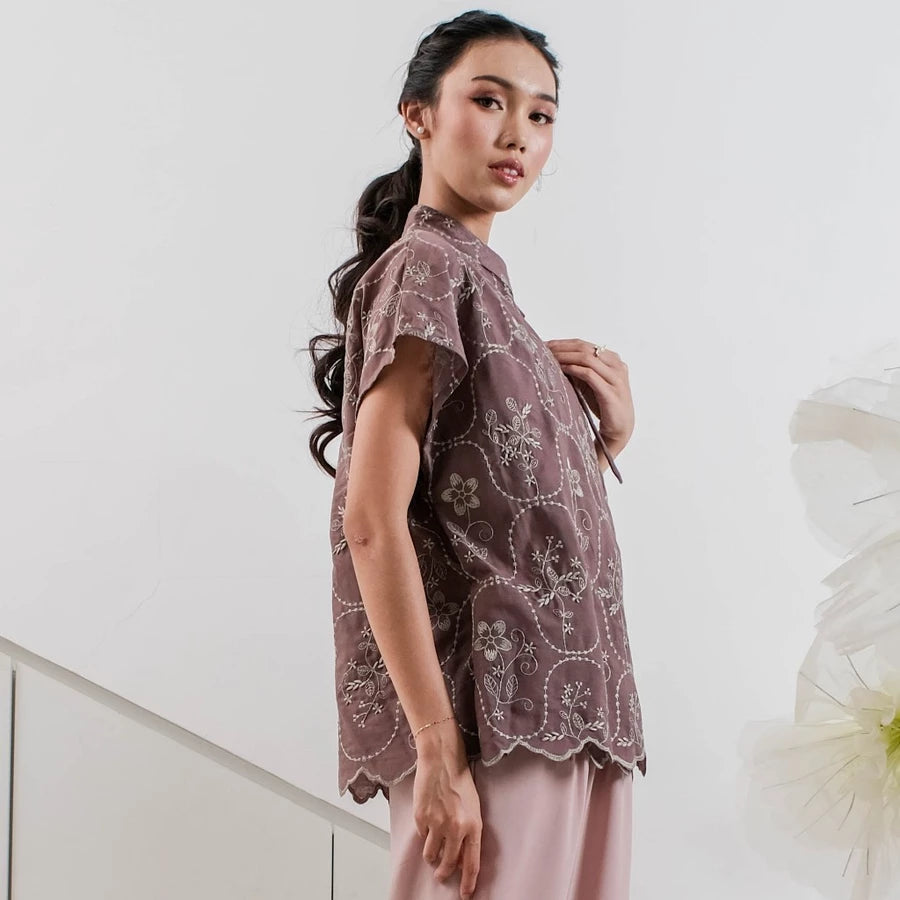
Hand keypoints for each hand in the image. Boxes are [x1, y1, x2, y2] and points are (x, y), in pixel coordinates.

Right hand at [413, 726, 482, 898]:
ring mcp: (437, 824)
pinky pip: (421, 837)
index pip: (472, 863)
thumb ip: (469, 831)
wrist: (442, 762)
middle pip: (449, 864)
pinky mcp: (421, 818)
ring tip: (433, 846)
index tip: (465, 894)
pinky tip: (427, 819)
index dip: (468, 882)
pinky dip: (424, 833)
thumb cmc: (460, 782)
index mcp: (473, 826)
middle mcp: (456, 828)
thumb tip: (461, 854)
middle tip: (442, 875)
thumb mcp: (473, 808)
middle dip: (445, 873)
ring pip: (431, 855)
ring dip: (432, 855)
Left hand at [545, 339, 633, 448]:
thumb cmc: (603, 404)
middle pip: (585, 348)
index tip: (545, 345)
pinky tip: (561, 369)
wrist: (619, 428)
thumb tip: (554, 357)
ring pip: (587, 358)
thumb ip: (580, 369)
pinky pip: (589, 375)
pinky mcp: (611, 393)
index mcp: (613, 360)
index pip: (584, 344)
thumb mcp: (590, 383)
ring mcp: (616, 379)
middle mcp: (617, 366)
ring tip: (549, 358)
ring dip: (565, 356)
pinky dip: (573, 369)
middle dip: (561, 348)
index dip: (563, 343)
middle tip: (543, 350)